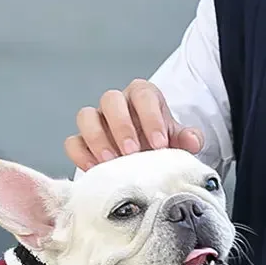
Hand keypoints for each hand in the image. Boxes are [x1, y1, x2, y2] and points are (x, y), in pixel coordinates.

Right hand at [65, 79, 203, 169]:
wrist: (145, 164)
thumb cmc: (160, 145)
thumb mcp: (177, 141)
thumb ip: (186, 138)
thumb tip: (192, 140)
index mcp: (142, 96)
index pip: (143, 94)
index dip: (150, 118)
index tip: (159, 144)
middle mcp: (116, 104)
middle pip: (110, 99)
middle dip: (121, 127)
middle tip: (132, 153)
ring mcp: (96, 121)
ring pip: (86, 116)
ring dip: (98, 139)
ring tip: (111, 162)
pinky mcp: (81, 141)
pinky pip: (73, 142)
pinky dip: (81, 155)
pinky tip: (95, 170)